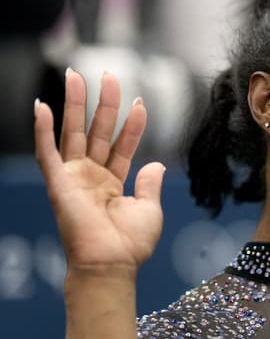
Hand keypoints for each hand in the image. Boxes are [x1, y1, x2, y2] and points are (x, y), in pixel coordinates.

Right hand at [34, 69, 164, 278]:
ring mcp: (74, 178)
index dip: (132, 125)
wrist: (111, 264)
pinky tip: (42, 106)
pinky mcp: (58, 183)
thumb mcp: (150, 209)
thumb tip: (157, 163)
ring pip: (73, 132)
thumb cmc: (130, 244)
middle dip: (103, 103)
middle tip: (109, 74)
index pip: (122, 145)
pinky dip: (43, 130)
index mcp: (113, 183)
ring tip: (77, 76)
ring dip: (74, 104)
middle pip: (96, 131)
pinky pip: (47, 152)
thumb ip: (150, 184)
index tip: (141, 102)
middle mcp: (91, 176)